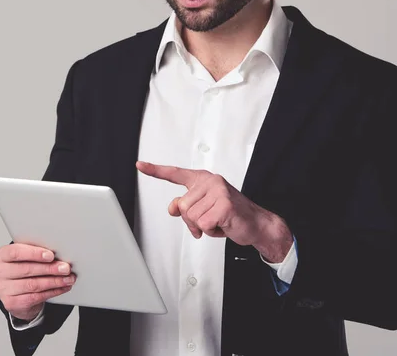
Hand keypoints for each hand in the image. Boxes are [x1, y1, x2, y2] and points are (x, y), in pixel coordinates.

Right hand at [0, 243, 75, 321]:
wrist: (16, 290)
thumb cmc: (24, 267)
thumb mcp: (26, 256)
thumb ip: (36, 252)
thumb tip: (59, 251)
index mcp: (1, 255)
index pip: (15, 252)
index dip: (34, 254)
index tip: (51, 255)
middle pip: (26, 269)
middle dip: (50, 268)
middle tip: (66, 268)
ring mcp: (2, 289)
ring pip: (33, 284)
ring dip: (54, 281)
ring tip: (68, 278)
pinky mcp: (10, 303)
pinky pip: (35, 297)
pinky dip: (53, 291)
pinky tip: (62, 287)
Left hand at [136, 161, 291, 257]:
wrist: (256, 224)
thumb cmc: (230, 215)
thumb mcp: (204, 209)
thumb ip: (186, 206)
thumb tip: (172, 207)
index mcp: (203, 180)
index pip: (175, 173)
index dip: (155, 170)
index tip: (140, 165)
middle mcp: (210, 181)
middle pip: (182, 206)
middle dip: (192, 221)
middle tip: (209, 220)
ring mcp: (218, 191)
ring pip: (191, 217)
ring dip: (203, 227)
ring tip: (217, 221)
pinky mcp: (224, 204)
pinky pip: (203, 225)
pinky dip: (211, 231)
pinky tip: (223, 225)